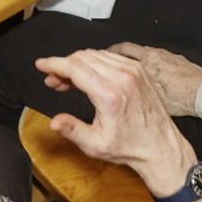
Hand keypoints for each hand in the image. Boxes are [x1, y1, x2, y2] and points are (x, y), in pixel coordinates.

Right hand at [36, 49, 197, 196]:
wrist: (161, 147)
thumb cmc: (129, 147)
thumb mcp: (96, 145)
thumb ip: (72, 130)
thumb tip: (54, 122)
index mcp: (109, 94)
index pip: (74, 67)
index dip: (53, 64)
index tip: (40, 65)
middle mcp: (122, 77)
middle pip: (82, 57)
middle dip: (63, 65)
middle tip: (53, 81)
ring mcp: (132, 70)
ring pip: (94, 54)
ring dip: (77, 63)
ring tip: (68, 81)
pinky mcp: (139, 69)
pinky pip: (109, 56)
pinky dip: (93, 62)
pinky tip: (88, 77)